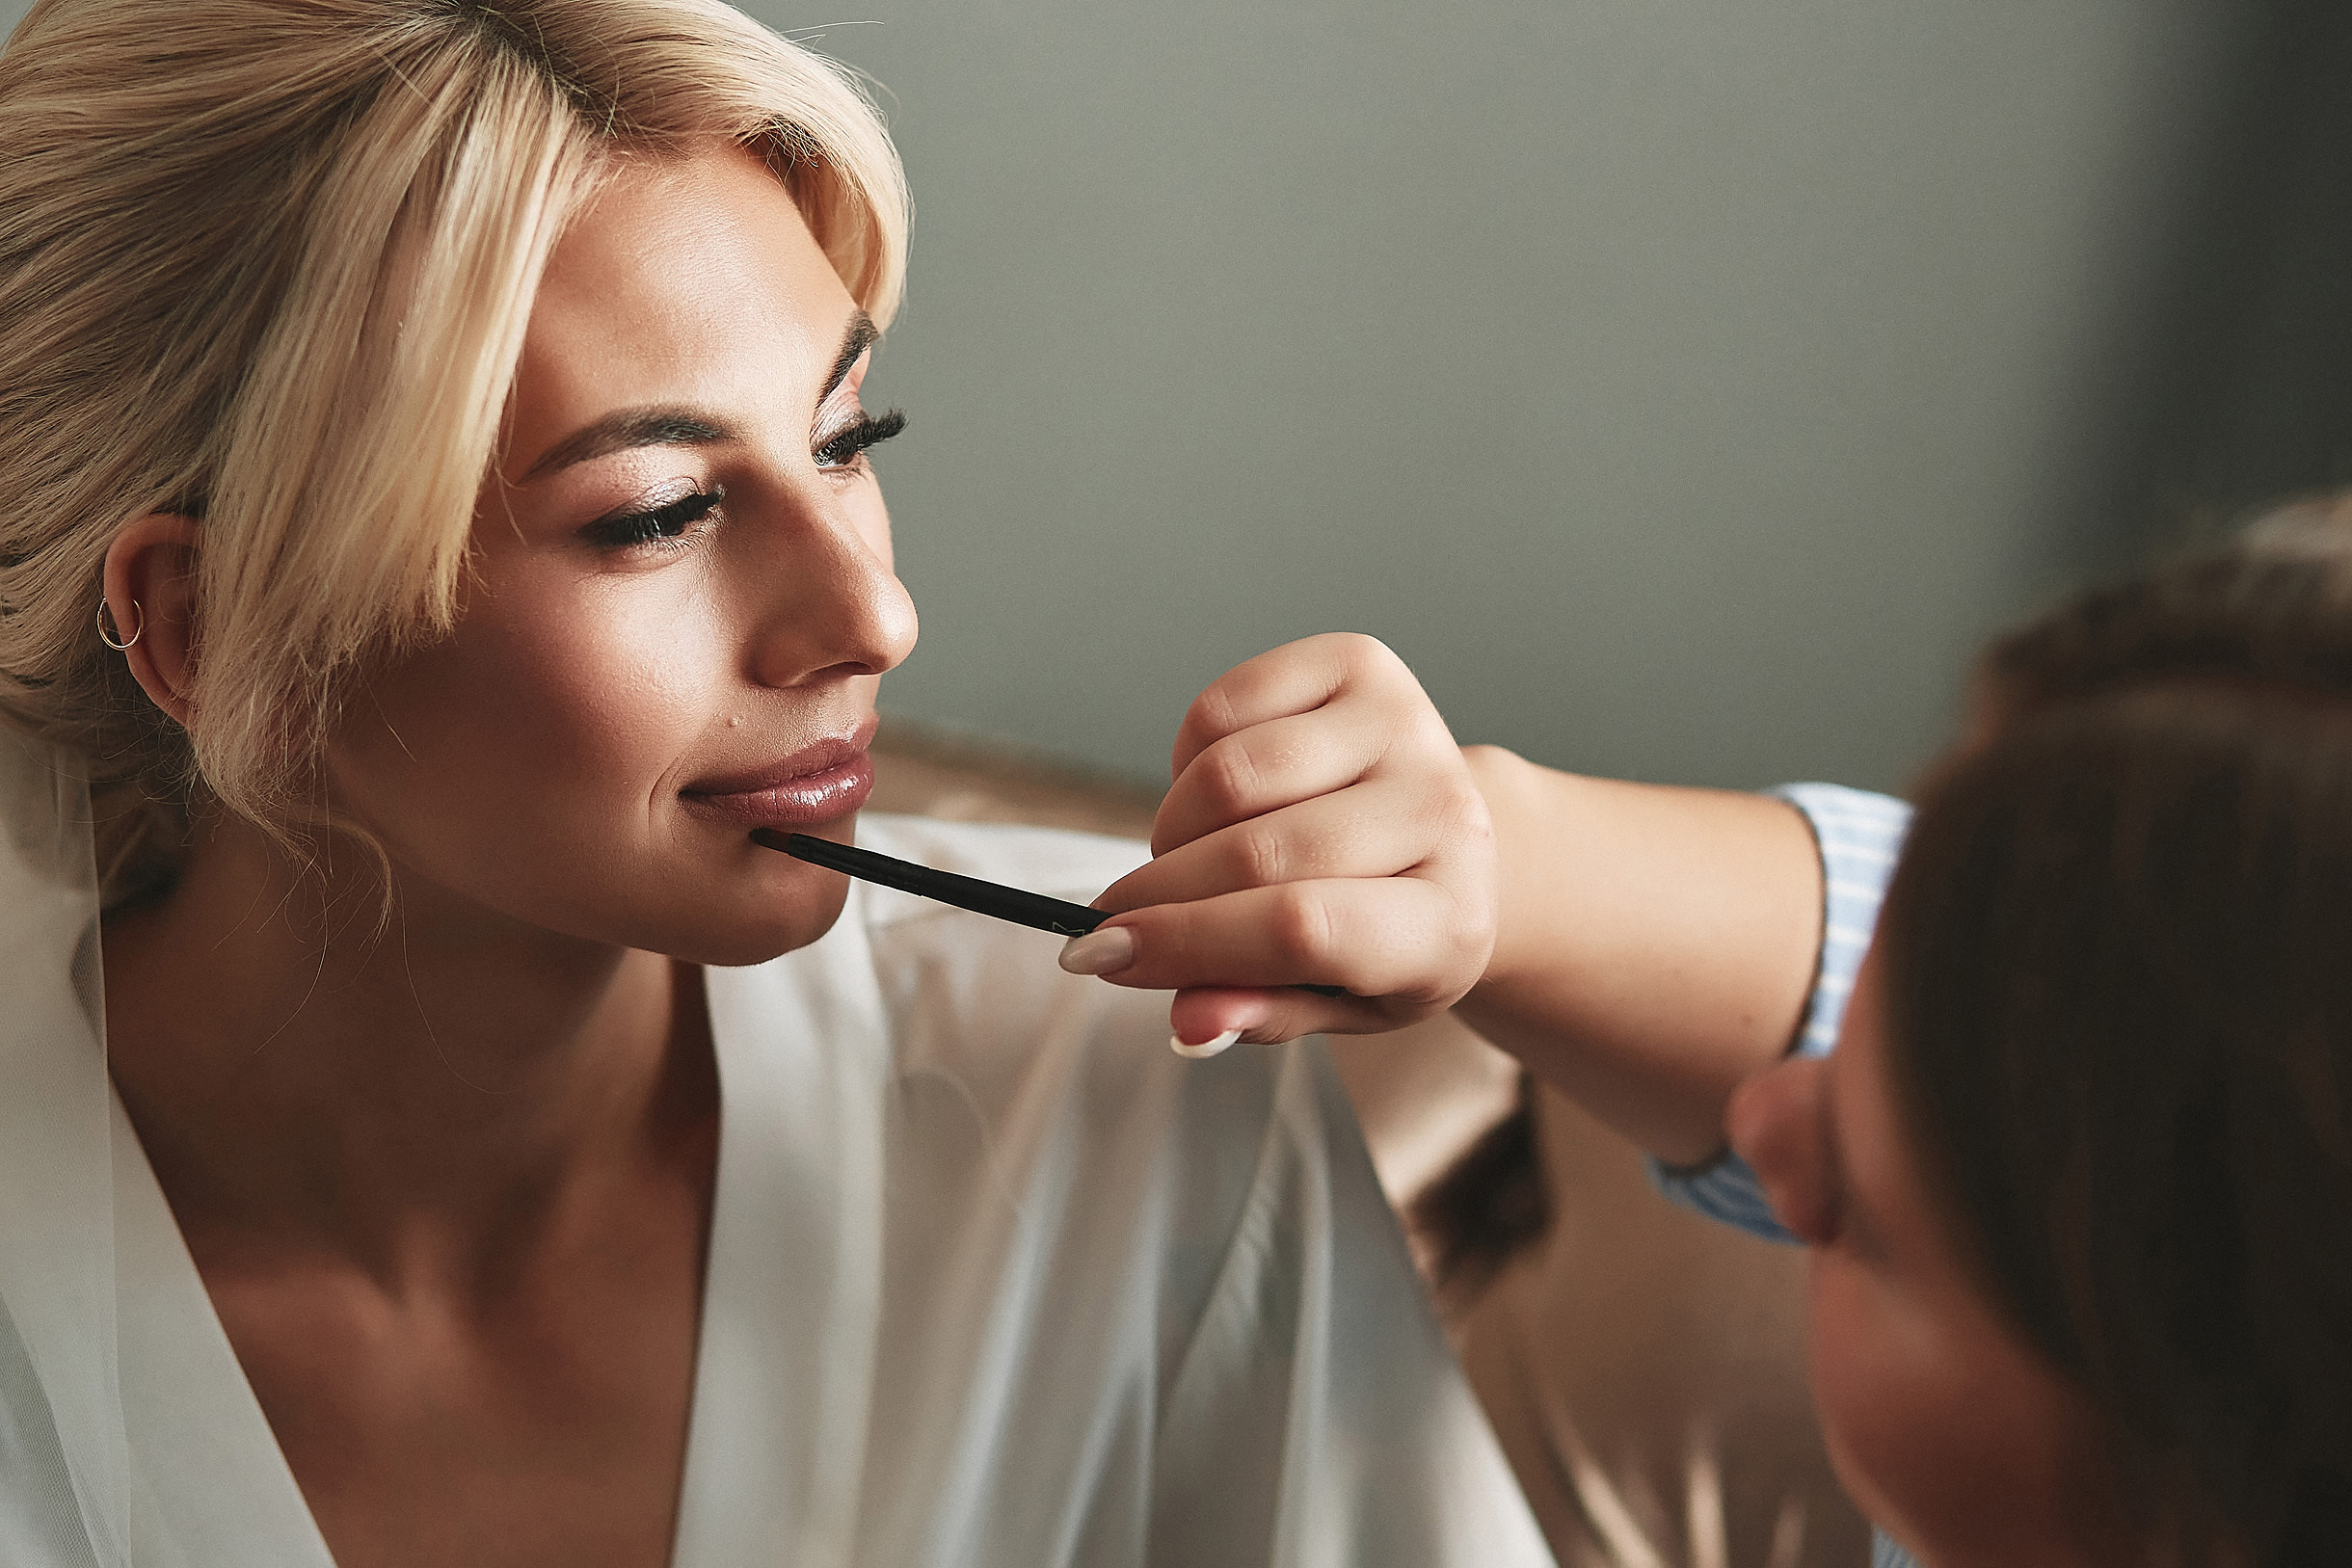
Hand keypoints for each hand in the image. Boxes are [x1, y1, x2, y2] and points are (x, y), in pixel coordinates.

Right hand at [1061, 633, 1495, 1053]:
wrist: (1450, 836)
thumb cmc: (1384, 930)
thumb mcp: (1340, 1003)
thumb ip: (1264, 1013)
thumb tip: (1190, 1026)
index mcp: (1448, 920)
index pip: (1303, 929)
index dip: (1190, 942)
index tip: (1103, 957)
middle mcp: (1444, 814)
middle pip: (1256, 855)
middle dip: (1157, 897)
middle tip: (1113, 925)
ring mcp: (1405, 726)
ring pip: (1229, 778)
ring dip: (1171, 833)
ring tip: (1182, 864)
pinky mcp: (1362, 663)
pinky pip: (1223, 710)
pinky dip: (1186, 763)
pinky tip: (1213, 802)